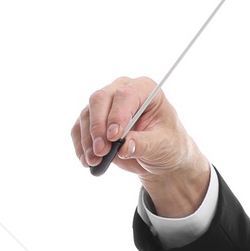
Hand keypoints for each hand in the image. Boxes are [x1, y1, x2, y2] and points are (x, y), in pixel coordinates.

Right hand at [70, 77, 210, 215]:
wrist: (160, 157)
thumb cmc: (168, 145)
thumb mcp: (163, 146)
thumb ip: (144, 144)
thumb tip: (124, 147)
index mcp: (144, 89)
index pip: (125, 96)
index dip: (117, 115)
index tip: (115, 137)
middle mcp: (122, 90)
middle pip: (100, 100)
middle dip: (98, 127)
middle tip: (101, 151)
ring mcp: (106, 104)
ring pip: (87, 114)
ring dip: (88, 140)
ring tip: (94, 161)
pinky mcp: (94, 119)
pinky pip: (80, 127)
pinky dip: (80, 144)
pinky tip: (86, 160)